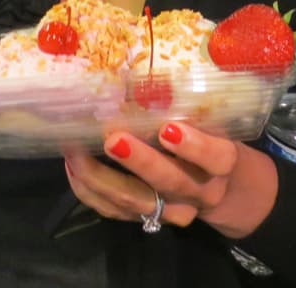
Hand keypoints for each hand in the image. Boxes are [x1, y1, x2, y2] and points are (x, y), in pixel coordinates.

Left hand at [62, 122, 277, 240]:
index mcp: (222, 164)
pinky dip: (90, 191)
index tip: (168, 129)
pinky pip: (115, 211)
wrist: (220, 189)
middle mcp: (199, 192)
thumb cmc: (210, 140)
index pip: (215, 158)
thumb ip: (186, 109)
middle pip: (170, 182)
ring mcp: (172, 211)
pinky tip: (73, 168)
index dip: (193, 146)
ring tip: (75, 152)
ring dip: (101, 178)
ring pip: (136, 201)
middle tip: (112, 139)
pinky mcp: (148, 220)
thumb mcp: (212, 124)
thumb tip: (138, 75)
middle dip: (139, 162)